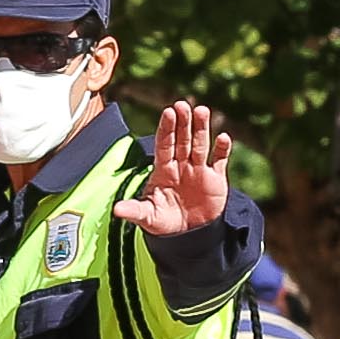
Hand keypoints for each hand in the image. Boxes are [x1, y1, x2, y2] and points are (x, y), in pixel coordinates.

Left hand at [127, 101, 235, 237]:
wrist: (187, 234)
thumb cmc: (163, 221)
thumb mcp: (148, 217)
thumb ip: (134, 211)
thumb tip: (116, 210)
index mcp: (163, 170)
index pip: (164, 144)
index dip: (166, 129)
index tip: (168, 112)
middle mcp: (181, 165)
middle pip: (182, 140)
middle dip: (183, 123)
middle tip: (183, 104)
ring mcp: (199, 170)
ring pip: (200, 145)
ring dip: (202, 128)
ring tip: (202, 111)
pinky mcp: (215, 179)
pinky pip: (219, 160)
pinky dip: (222, 150)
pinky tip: (224, 137)